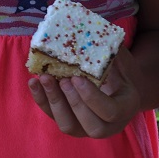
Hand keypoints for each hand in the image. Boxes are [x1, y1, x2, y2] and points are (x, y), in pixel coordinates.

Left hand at [26, 48, 145, 138]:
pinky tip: (34, 82)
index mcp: (124, 109)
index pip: (109, 111)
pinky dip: (42, 100)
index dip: (91, 97)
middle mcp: (108, 126)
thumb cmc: (120, 70)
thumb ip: (110, 51)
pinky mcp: (70, 123)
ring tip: (44, 78)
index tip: (77, 77)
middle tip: (62, 79)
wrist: (118, 87)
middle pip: (90, 125)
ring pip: (68, 125)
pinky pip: (53, 117)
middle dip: (72, 102)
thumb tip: (90, 29)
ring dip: (54, 101)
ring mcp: (86, 128)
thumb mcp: (122, 61)